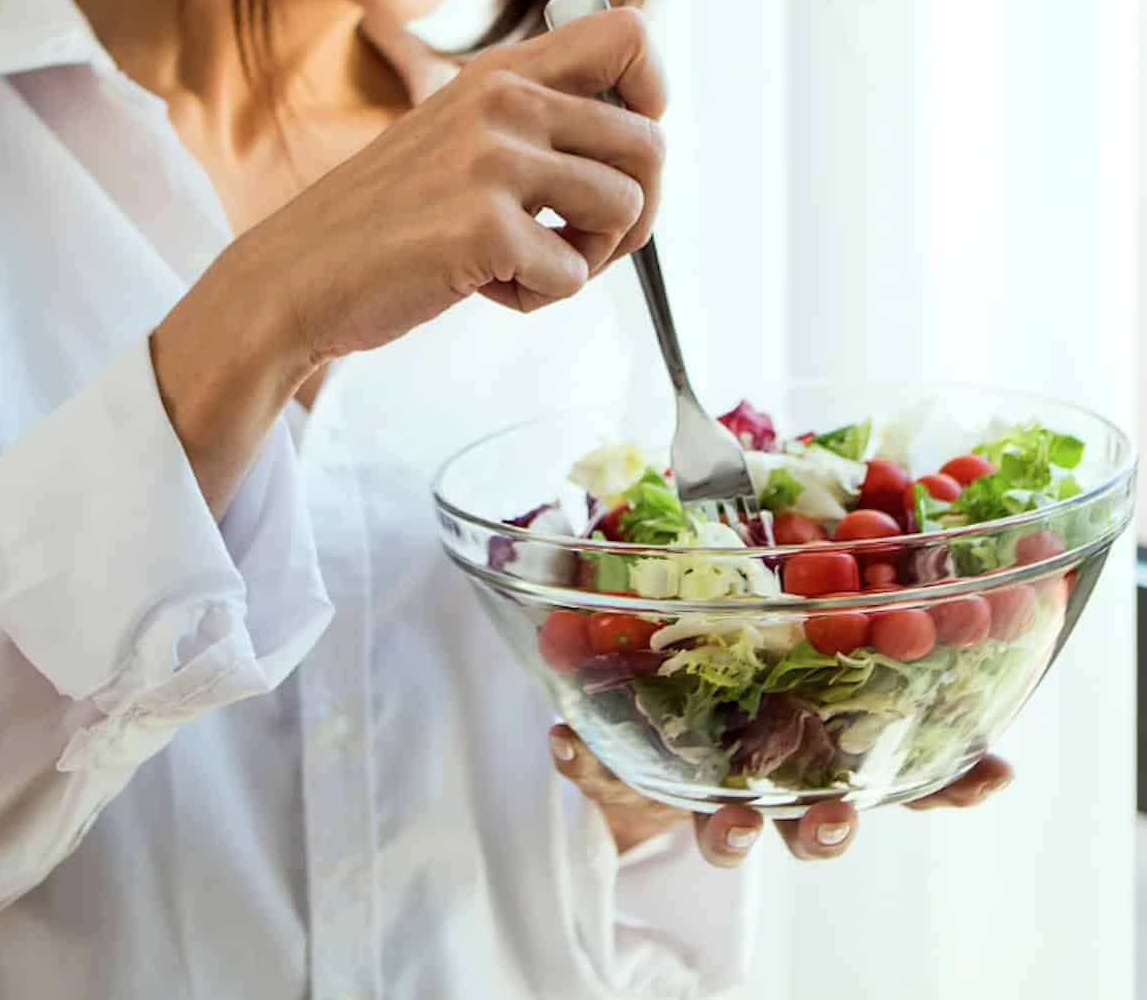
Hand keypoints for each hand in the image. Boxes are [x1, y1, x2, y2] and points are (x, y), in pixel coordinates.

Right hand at [255, 4, 666, 360]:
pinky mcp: (483, 227)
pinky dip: (538, 297)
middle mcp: (503, 102)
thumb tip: (640, 134)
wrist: (297, 275)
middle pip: (650, 142)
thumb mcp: (456, 137)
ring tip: (525, 264)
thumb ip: (533, 121)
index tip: (621, 153)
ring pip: (625, 209)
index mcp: (502, 72)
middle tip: (582, 242)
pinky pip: (572, 274)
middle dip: (635, 212)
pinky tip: (485, 286)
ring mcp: (492, 161)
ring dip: (587, 258)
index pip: (629, 33)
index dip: (652, 95)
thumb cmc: (387, 219)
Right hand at [549, 724, 1012, 864]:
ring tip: (938, 787)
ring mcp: (823, 771)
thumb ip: (588, 751)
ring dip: (907, 796)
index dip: (736, 835)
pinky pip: (920, 775)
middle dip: (818, 829)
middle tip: (829, 816)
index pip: (730, 829)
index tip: (735, 826)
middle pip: (805, 828)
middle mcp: (781, 793)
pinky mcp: (866, 747)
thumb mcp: (617, 753)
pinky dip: (961, 782)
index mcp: (719, 798)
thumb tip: (560, 738)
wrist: (688, 722)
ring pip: (866, 794)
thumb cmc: (657, 747)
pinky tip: (997, 774)